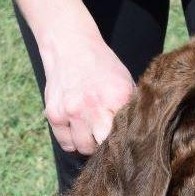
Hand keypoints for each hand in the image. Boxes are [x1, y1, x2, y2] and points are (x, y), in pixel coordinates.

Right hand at [37, 25, 135, 155]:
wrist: (70, 46)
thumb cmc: (102, 67)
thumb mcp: (124, 81)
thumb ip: (130, 107)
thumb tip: (139, 135)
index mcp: (117, 98)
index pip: (125, 135)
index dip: (125, 142)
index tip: (125, 142)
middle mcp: (93, 107)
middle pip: (105, 147)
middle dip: (107, 146)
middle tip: (107, 138)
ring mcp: (72, 112)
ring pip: (84, 148)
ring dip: (89, 144)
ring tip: (91, 131)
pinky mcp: (55, 115)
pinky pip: (66, 144)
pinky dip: (72, 141)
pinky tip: (77, 130)